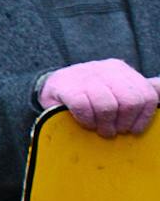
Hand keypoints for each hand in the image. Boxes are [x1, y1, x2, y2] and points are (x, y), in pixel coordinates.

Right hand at [40, 59, 159, 138]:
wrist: (54, 87)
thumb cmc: (90, 93)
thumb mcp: (116, 87)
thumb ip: (140, 89)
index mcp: (121, 69)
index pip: (147, 95)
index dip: (144, 118)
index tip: (133, 130)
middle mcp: (105, 69)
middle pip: (130, 101)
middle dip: (124, 122)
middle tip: (115, 131)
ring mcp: (85, 76)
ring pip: (108, 106)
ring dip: (105, 125)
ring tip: (100, 129)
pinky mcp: (67, 86)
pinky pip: (85, 108)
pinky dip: (87, 121)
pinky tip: (86, 123)